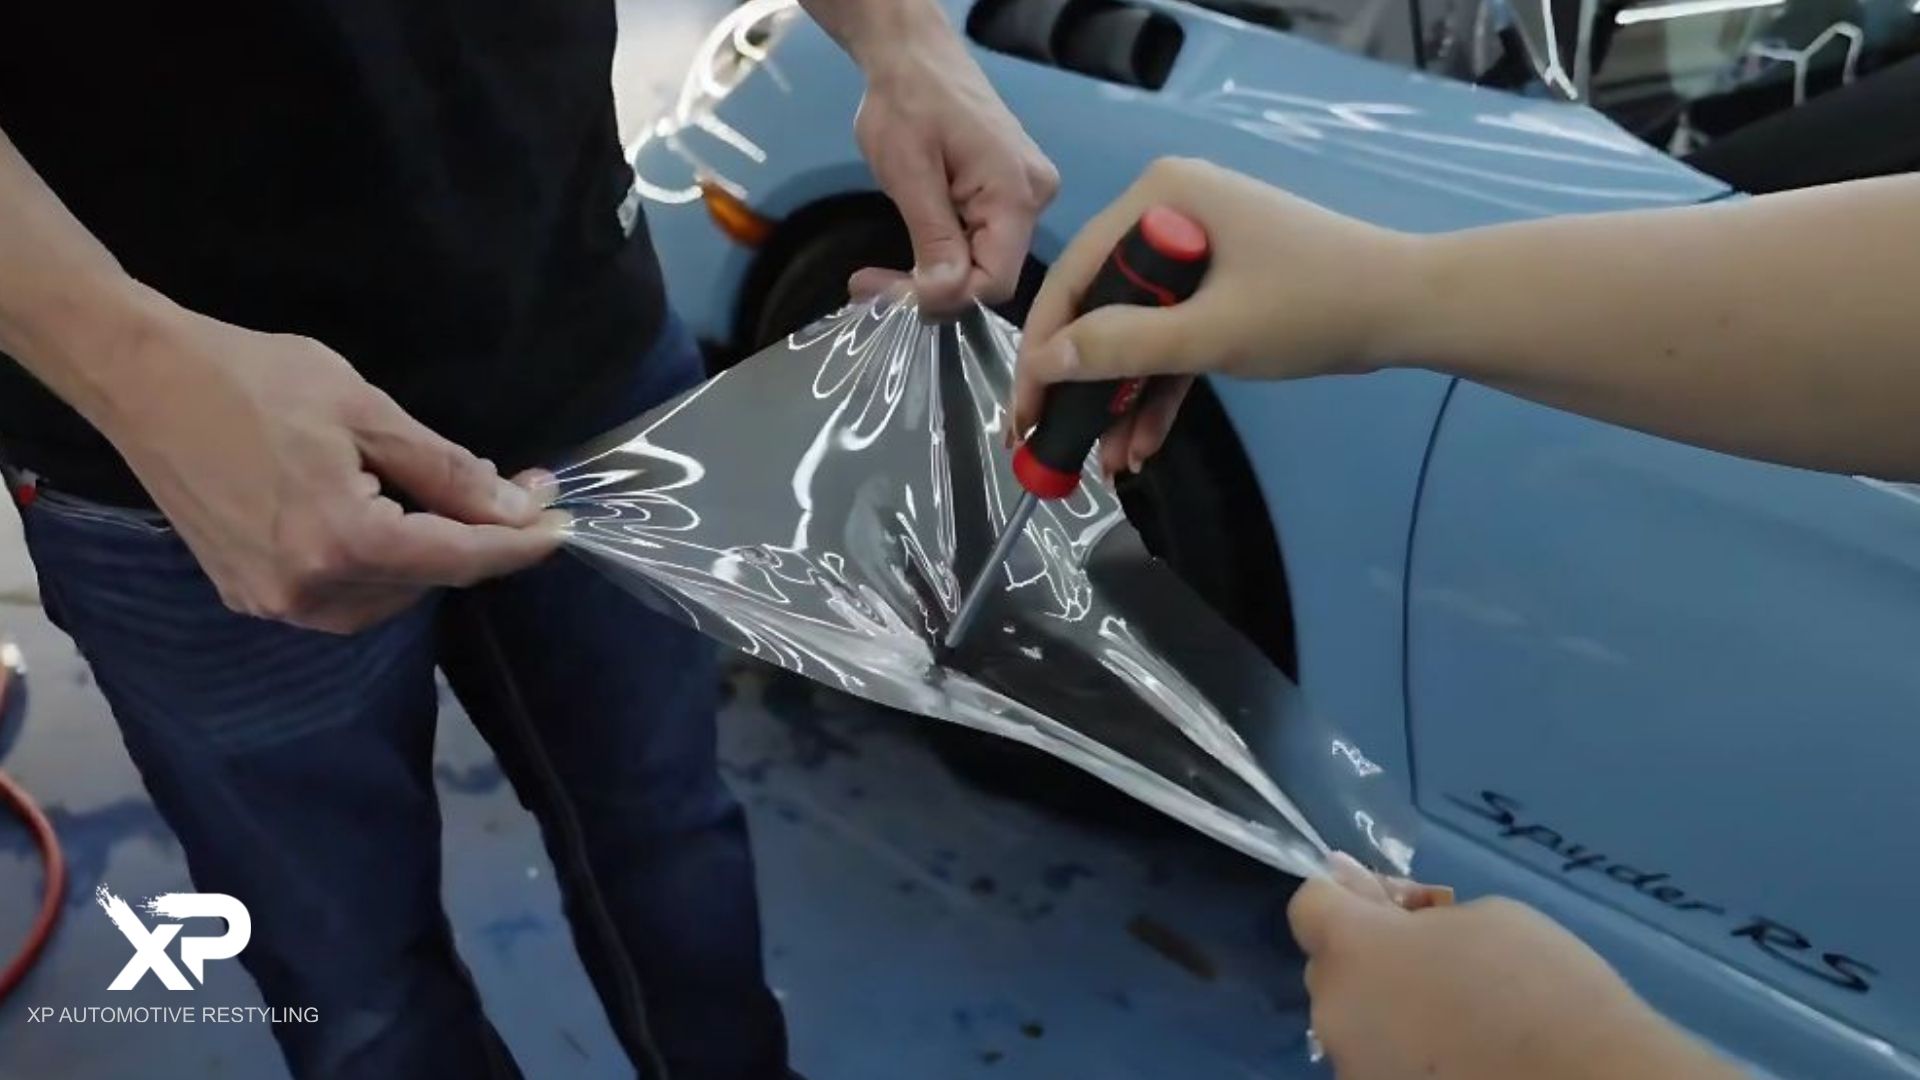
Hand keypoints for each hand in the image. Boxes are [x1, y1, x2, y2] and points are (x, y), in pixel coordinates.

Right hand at [98, 297, 563, 632]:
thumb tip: (515, 507)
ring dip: (427, 556)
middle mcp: (308, 590)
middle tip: (514, 490)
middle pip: (429, 581)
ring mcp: (273, 602)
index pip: (460, 558)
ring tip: (439, 499)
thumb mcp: (366, 411)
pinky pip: (344, 598)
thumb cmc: (253, 379)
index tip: (566, 524)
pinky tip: (386, 520)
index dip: (521, 544)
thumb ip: (447, 471)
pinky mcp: (249, 597)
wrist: (141, 381)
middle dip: (477, 539)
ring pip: (390, 597)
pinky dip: (380, 566)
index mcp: (341, 543)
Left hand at [843, 7, 1056, 312]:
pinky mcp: (1008, 195)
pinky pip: (981, 244)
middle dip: (929, 290)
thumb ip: (932, 237)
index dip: (942, 299)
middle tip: (867, 285)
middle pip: (989, 277)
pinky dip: (943, 255)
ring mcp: (1025, 197)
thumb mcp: (909, 171)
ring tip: (877, 274)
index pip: (994, 283)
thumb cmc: (908, 101)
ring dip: (932, 274)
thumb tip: (942, 298)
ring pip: (983, 265)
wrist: (915, 55)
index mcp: (1016, 193)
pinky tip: (910, 251)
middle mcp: (1034, 199)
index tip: (883, 292)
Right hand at [1014, 157, 1412, 475]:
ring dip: (1121, 397)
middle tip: (1055, 445)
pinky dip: (1159, 386)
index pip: (1074, 274)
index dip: (1044, 349)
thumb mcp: (1209, 334)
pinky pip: (1173, 335)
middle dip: (1085, 384)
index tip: (1024, 413)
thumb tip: (1046, 362)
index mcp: (1159, 197)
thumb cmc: (1311, 306)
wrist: (1409, 309)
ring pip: (1137, 330)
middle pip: (1100, 306)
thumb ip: (1121, 347)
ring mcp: (1198, 247)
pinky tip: (1142, 444)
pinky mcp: (1222, 282)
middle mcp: (1169, 212)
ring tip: (1108, 463)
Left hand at [1290, 854, 1735, 1079]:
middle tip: (1439, 959)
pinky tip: (1459, 1054)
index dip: (1348, 894)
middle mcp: (1332, 1012)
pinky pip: (1378, 1060)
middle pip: (1332, 967)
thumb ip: (1414, 915)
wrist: (1588, 1079)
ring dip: (1387, 1008)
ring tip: (1456, 1015)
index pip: (1310, 903)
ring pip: (1355, 1020)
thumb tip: (1382, 919)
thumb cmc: (1538, 983)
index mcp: (1351, 950)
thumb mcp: (1482, 915)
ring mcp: (1352, 1067)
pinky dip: (1404, 1052)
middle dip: (1372, 956)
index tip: (1396, 904)